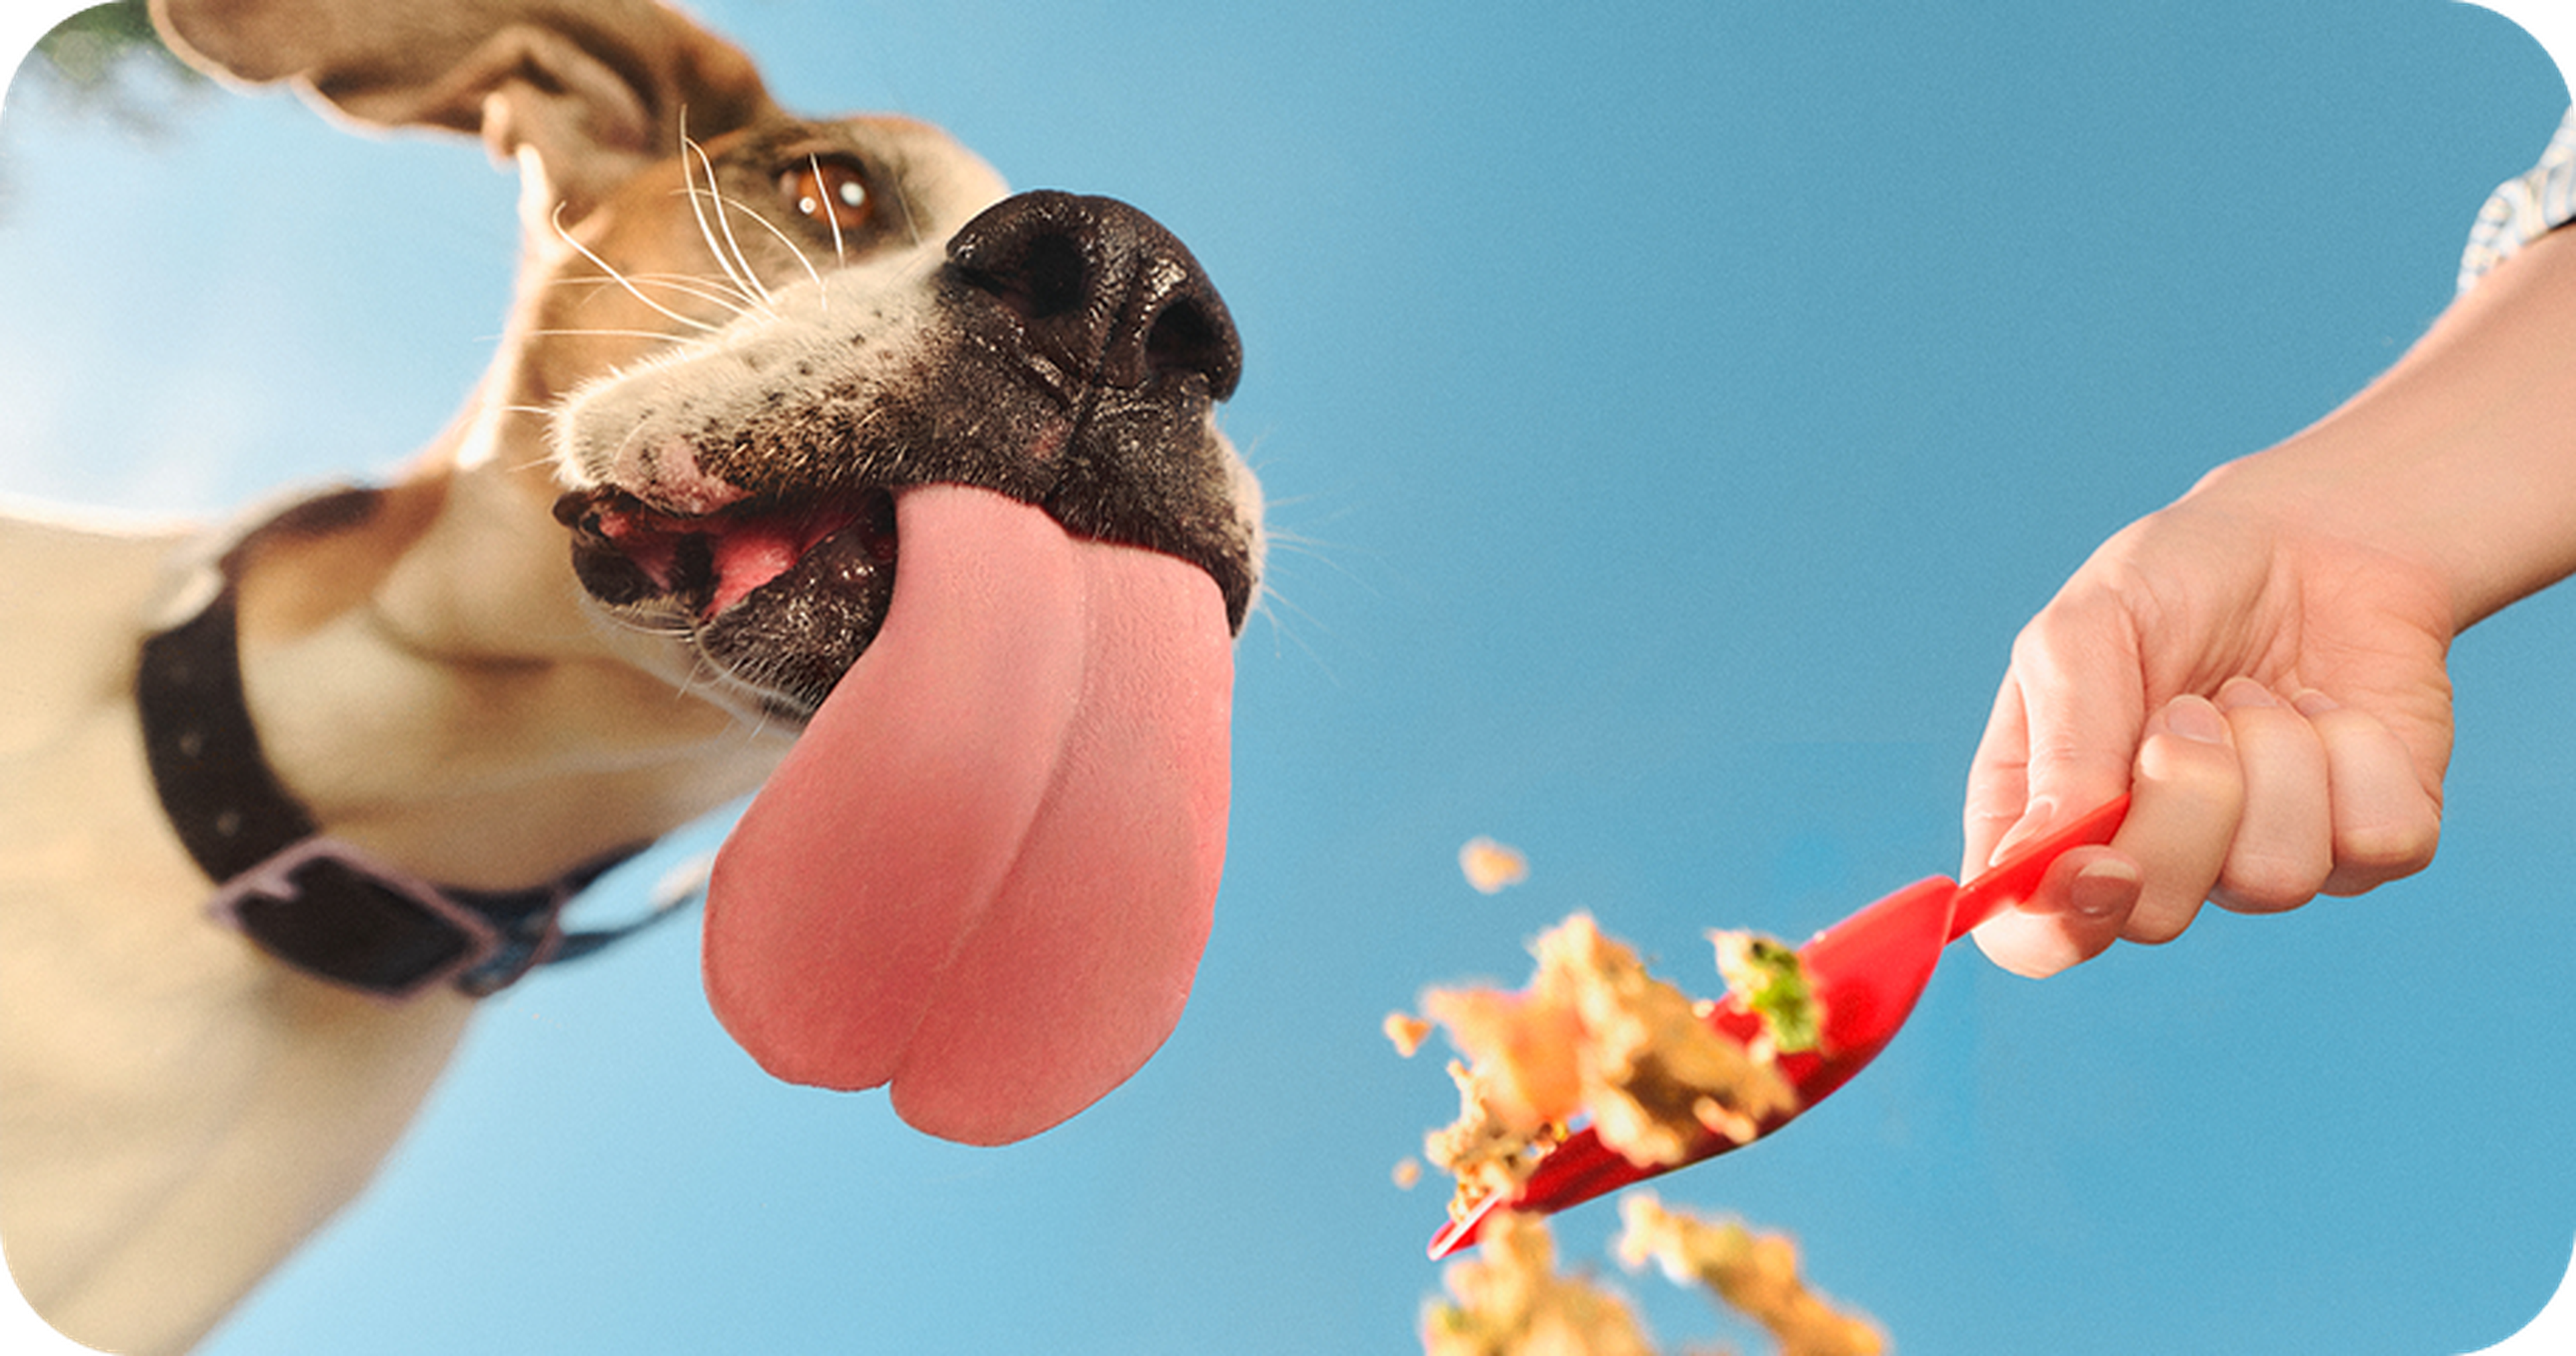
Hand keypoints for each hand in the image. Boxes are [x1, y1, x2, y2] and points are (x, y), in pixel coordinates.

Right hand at [1961, 466, 2453, 976]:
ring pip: (2276, 880)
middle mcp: (2155, 861)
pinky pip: (2377, 845)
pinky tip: (2329, 711)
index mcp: (2055, 822)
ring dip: (2275, 755)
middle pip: (2157, 919)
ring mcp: (2260, 861)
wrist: (2317, 535)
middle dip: (2186, 801)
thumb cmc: (2175, 581)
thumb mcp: (2084, 628)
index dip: (2059, 926)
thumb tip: (2040, 855)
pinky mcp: (2367, 847)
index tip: (2101, 865)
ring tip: (2258, 694)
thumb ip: (2059, 741)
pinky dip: (2359, 752)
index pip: (2029, 939)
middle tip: (2190, 711)